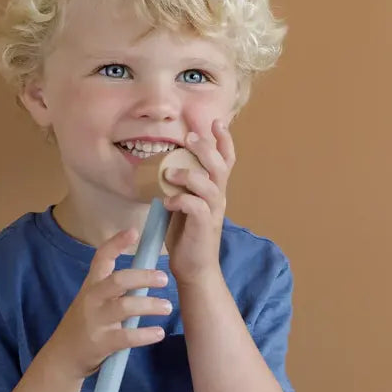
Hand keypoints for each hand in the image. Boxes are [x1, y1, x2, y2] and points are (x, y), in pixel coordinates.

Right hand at [47, 228, 171, 378]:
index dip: (116, 243)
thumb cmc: (83, 326)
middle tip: (164, 278)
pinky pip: (127, 336)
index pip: (101, 258)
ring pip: (125, 307)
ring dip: (150, 305)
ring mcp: (96, 321)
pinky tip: (158, 333)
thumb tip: (145, 274)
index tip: (133, 231)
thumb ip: (112, 288)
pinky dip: (145, 334)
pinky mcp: (101, 343)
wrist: (63, 357)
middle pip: (118, 281)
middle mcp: (92, 300)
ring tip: (167, 306)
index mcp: (91, 286)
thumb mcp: (91, 301)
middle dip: (143, 277)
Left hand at [163, 118, 234, 284]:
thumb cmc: (187, 235)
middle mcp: (218, 198)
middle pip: (220, 165)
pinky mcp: (205, 226)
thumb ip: (182, 185)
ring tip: (168, 174)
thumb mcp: (184, 203)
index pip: (226, 160)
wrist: (194, 268)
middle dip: (205, 148)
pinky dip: (181, 200)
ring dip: (189, 174)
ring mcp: (213, 212)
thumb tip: (165, 166)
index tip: (216, 122)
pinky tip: (168, 201)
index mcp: (215, 190)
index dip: (224, 140)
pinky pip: (196, 206)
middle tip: (189, 138)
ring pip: (210, 184)